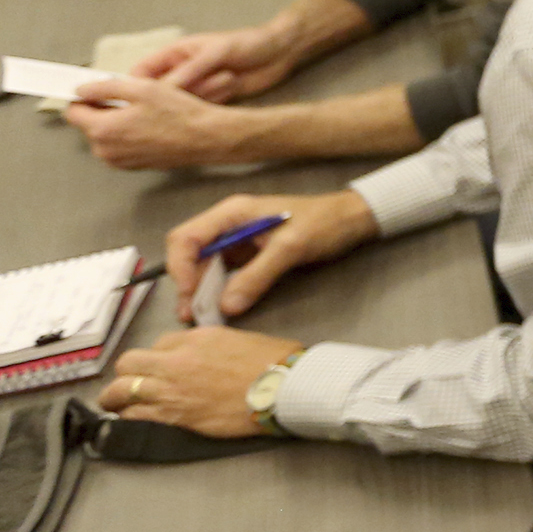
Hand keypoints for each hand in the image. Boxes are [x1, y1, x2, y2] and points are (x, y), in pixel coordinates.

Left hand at [63, 77, 262, 170]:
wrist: (206, 138)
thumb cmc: (178, 114)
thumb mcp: (141, 88)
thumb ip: (104, 87)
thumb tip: (82, 89)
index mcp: (102, 129)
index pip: (72, 112)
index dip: (83, 98)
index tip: (93, 91)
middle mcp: (105, 150)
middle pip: (89, 124)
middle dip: (102, 110)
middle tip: (130, 99)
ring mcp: (118, 161)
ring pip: (105, 135)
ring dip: (116, 123)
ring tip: (143, 113)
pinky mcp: (132, 166)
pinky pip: (119, 146)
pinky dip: (128, 135)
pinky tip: (149, 126)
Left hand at [100, 328, 304, 437]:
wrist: (283, 389)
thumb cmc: (273, 362)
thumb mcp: (239, 338)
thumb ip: (209, 344)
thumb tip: (198, 354)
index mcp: (195, 338)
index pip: (159, 343)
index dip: (158, 355)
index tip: (162, 366)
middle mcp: (176, 361)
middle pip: (129, 363)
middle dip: (126, 373)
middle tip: (128, 383)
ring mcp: (172, 390)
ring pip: (120, 391)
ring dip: (115, 398)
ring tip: (115, 404)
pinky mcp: (175, 417)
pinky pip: (134, 416)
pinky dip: (129, 417)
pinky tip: (131, 419)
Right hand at [136, 20, 305, 102]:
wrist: (279, 52)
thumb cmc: (245, 43)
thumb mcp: (215, 53)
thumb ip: (188, 71)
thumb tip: (159, 91)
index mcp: (173, 54)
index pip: (141, 73)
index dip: (136, 88)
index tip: (140, 100)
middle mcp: (181, 72)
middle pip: (160, 94)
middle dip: (176, 94)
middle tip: (193, 89)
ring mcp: (196, 86)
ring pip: (184, 102)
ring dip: (207, 92)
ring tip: (226, 75)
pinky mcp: (212, 99)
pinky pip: (204, 107)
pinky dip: (218, 97)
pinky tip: (233, 83)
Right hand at [165, 190, 377, 323]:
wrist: (352, 219)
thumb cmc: (323, 223)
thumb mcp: (291, 247)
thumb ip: (258, 275)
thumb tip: (227, 306)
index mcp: (232, 213)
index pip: (186, 237)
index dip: (180, 266)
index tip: (189, 293)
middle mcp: (228, 226)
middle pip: (191, 255)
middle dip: (188, 285)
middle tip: (191, 315)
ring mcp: (237, 241)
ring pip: (205, 268)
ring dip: (201, 292)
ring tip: (200, 318)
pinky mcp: (248, 256)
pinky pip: (224, 275)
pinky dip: (219, 292)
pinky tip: (220, 310)